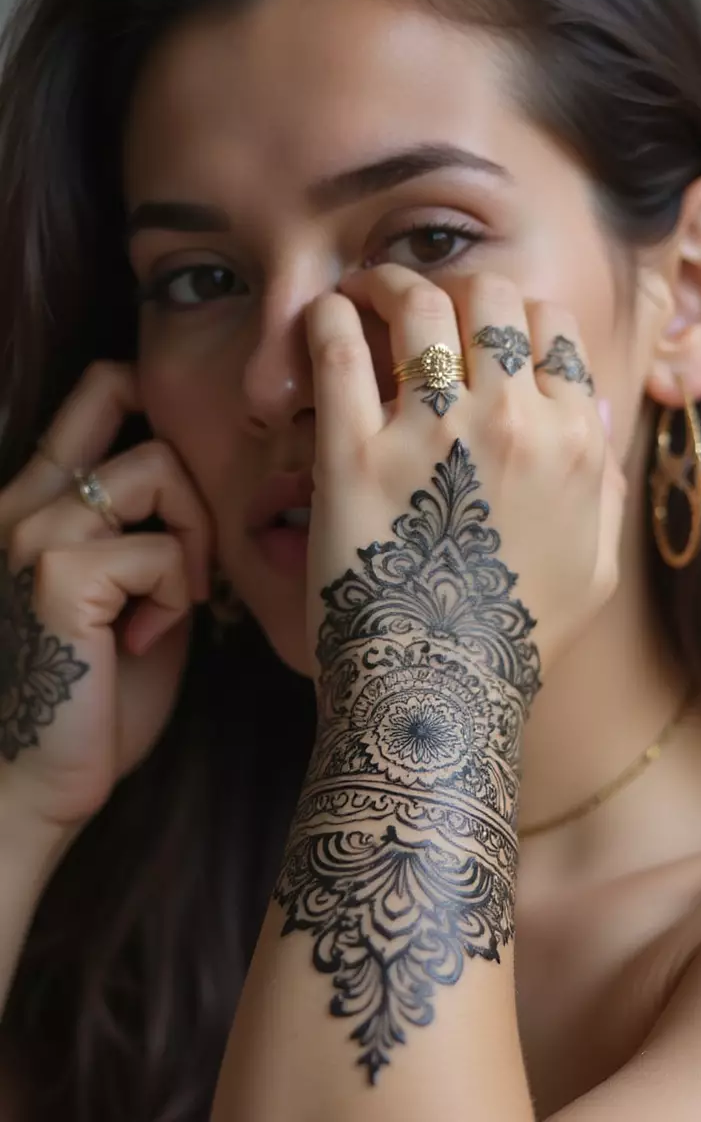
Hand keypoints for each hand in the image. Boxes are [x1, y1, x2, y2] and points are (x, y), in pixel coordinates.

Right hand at [0, 363, 210, 833]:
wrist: (44, 779)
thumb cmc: (97, 694)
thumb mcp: (132, 593)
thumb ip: (149, 530)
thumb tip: (204, 486)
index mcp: (41, 500)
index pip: (100, 390)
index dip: (158, 397)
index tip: (196, 468)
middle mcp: (26, 501)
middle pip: (146, 426)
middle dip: (194, 496)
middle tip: (194, 571)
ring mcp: (36, 532)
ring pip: (159, 472)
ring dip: (193, 543)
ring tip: (174, 606)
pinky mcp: (58, 574)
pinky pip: (162, 549)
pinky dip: (178, 594)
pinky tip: (147, 639)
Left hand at [305, 265, 624, 680]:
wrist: (441, 691)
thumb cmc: (517, 636)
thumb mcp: (595, 566)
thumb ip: (602, 484)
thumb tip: (591, 421)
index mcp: (570, 442)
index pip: (550, 327)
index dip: (514, 314)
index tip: (481, 328)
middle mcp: (508, 422)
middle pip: (490, 295)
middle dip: (457, 286)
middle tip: (422, 303)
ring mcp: (429, 435)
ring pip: (418, 304)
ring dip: (388, 282)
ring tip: (365, 290)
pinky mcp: (352, 456)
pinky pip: (336, 351)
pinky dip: (326, 317)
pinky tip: (322, 315)